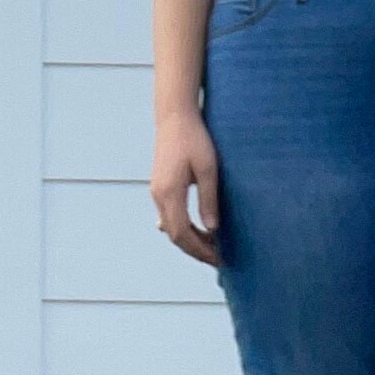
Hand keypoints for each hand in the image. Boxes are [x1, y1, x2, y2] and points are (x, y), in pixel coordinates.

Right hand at [150, 111, 220, 263]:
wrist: (175, 116)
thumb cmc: (194, 138)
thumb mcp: (207, 168)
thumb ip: (208, 200)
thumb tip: (212, 230)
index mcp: (169, 192)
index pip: (182, 233)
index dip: (199, 250)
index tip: (218, 258)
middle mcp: (158, 195)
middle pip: (174, 234)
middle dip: (195, 249)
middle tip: (217, 257)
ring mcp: (156, 190)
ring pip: (170, 226)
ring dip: (189, 239)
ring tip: (211, 244)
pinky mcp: (159, 185)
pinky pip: (168, 215)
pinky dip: (183, 227)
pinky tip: (198, 228)